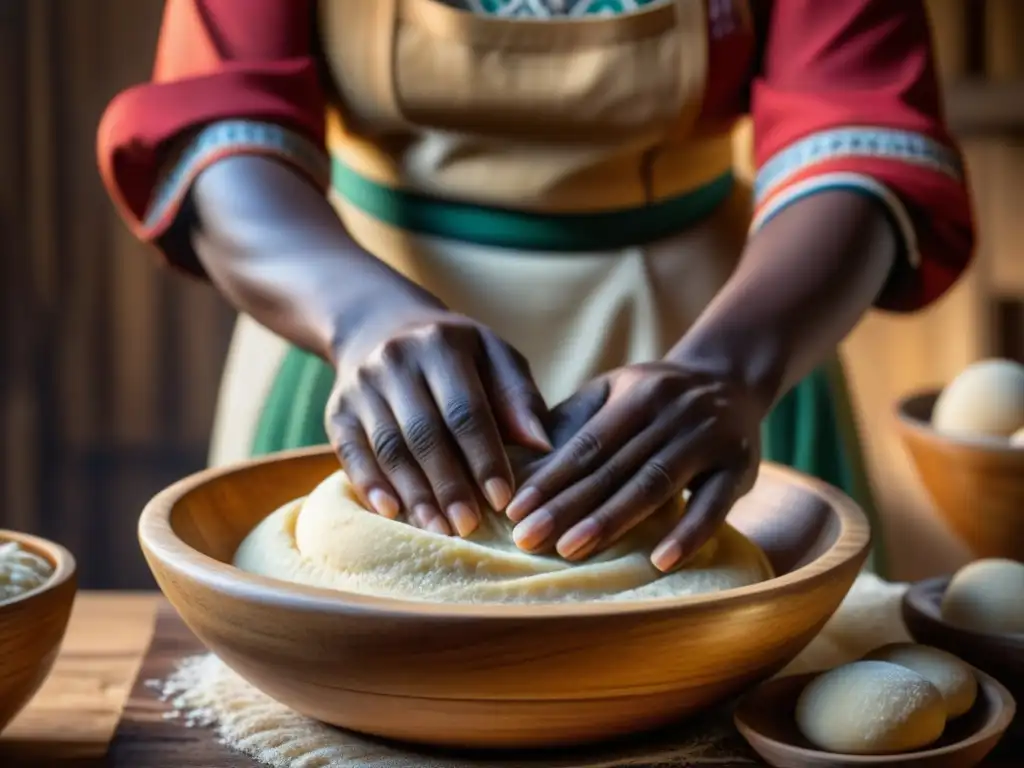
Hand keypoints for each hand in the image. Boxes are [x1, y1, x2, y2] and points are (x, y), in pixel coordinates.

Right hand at [326, 302, 550, 537]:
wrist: (379, 326)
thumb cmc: (454, 353)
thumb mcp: (493, 356)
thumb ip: (519, 397)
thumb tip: (543, 446)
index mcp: (442, 344)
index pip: (465, 409)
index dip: (484, 457)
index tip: (502, 499)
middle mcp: (396, 361)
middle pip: (424, 433)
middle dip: (449, 484)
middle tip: (469, 526)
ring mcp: (361, 386)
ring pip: (389, 448)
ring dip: (414, 493)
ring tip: (439, 529)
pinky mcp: (337, 411)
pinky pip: (351, 453)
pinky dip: (371, 485)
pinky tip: (392, 513)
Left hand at [505, 361, 762, 571]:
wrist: (732, 377)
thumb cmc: (656, 396)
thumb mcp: (615, 390)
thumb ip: (575, 422)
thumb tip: (521, 465)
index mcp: (637, 394)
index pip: (586, 444)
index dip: (550, 479)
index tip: (515, 511)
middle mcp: (673, 413)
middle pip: (613, 467)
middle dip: (567, 506)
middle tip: (527, 540)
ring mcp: (708, 439)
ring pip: (654, 484)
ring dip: (611, 521)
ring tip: (571, 549)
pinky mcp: (740, 467)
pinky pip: (714, 505)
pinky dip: (688, 534)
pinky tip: (660, 562)